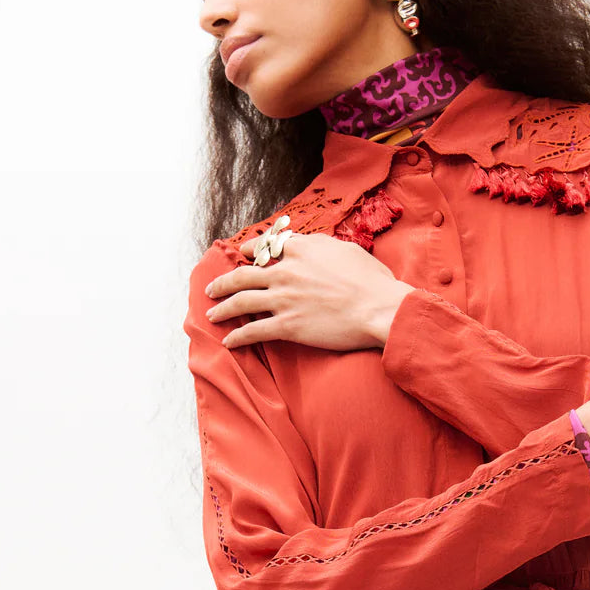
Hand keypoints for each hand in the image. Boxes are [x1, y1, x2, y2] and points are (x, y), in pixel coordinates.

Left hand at [203, 231, 414, 351]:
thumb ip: (324, 247)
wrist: (379, 308)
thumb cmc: (372, 281)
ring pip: (241, 301)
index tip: (242, 255)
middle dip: (223, 282)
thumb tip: (316, 248)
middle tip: (212, 288)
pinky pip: (254, 331)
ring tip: (211, 314)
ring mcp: (284, 299)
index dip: (251, 251)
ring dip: (222, 308)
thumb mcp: (347, 251)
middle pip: (243, 275)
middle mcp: (287, 271)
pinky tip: (228, 341)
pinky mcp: (288, 326)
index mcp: (302, 249)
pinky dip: (237, 337)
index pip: (267, 247)